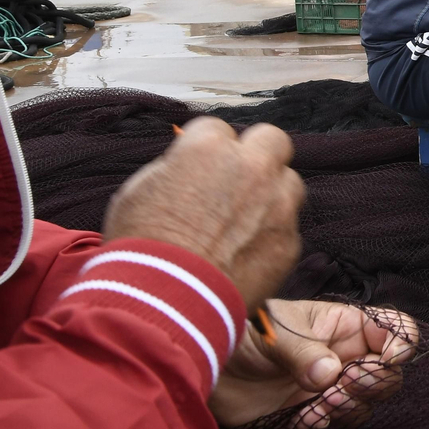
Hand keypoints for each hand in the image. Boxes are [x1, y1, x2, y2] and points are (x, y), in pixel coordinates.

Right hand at [104, 118, 304, 307]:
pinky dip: (270, 236)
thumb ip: (175, 168)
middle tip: (240, 177)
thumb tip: (189, 165)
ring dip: (272, 195)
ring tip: (243, 222)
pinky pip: (287, 228)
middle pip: (271, 140)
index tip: (201, 167)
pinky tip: (245, 254)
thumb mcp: (139, 191)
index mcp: (210, 148)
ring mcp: (277, 204)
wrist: (164, 299)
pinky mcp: (289, 241)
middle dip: (257, 154)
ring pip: (289, 183)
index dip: (206, 149)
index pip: (217, 129)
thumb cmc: (142, 247)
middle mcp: (252, 168)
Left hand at [210, 300, 416, 428]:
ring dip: (350, 407)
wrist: (199, 361)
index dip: (401, 343)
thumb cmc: (241, 330)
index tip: (389, 356)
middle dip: (375, 382)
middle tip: (349, 381)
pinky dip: (320, 426)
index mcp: (345, 327)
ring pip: (362, 407)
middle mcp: (342, 359)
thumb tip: (331, 375)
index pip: (394, 331)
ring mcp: (325, 391)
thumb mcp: (275, 329)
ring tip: (325, 400)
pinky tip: (306, 417)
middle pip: (385, 376)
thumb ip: (304, 352)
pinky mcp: (303, 418)